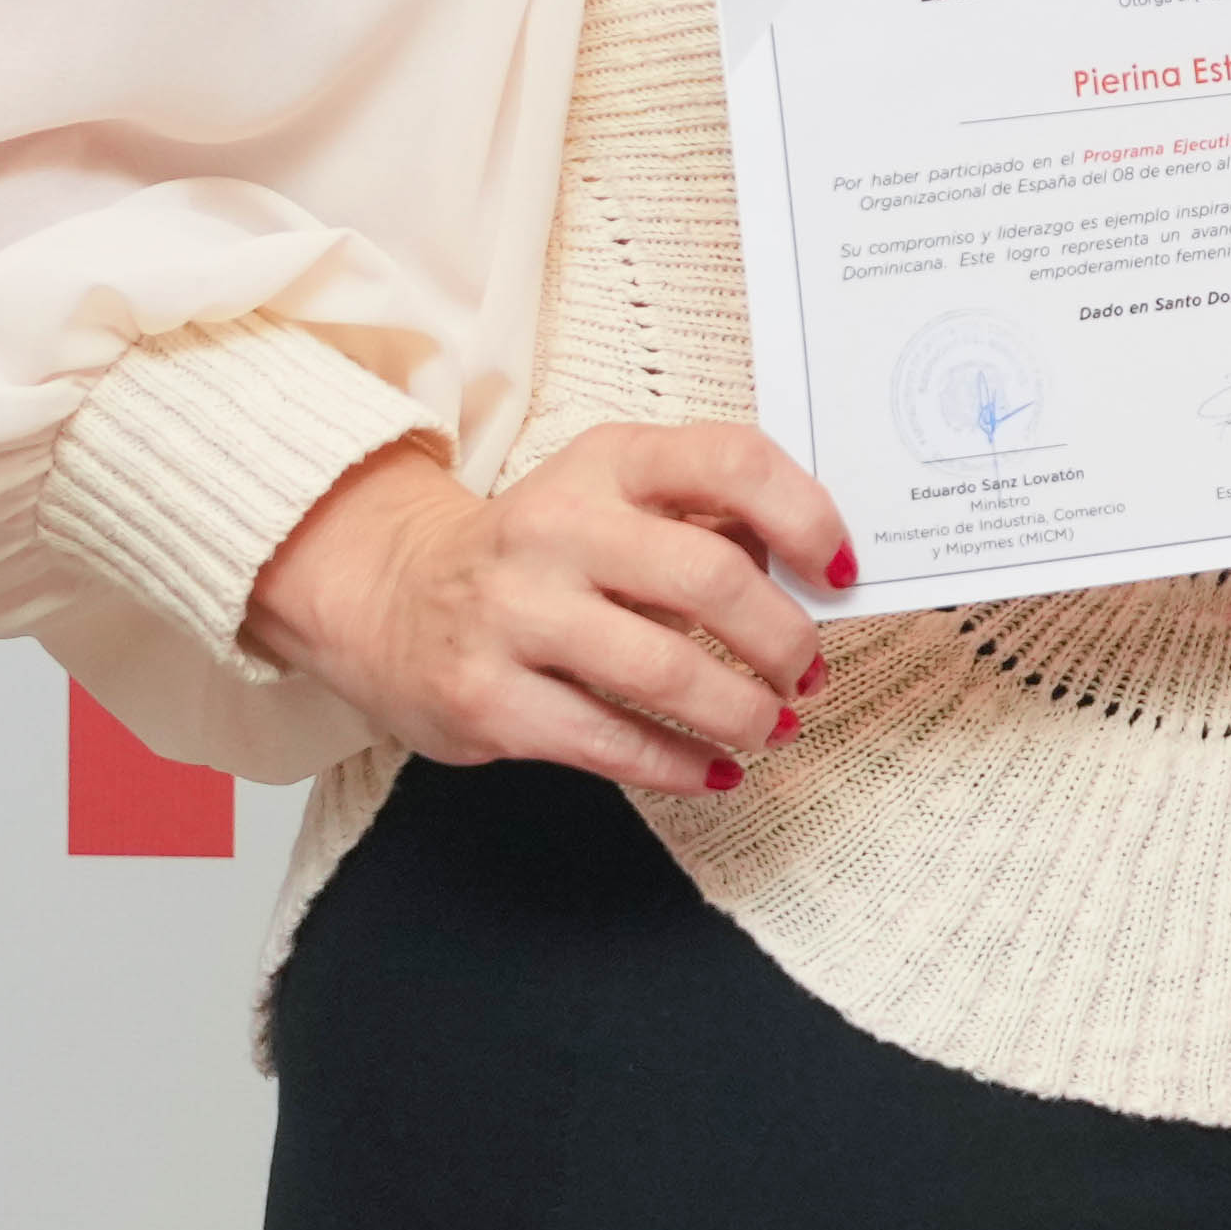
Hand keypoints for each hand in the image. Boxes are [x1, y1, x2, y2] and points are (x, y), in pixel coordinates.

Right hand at [242, 415, 842, 793]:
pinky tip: (718, 769)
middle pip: (711, 578)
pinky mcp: (488, 697)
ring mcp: (514, 615)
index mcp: (606, 464)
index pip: (730, 460)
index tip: (839, 570)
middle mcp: (556, 529)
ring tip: (773, 725)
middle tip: (808, 671)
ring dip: (744, 711)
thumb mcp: (613, 498)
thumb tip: (811, 575)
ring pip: (667, 672)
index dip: (806, 516)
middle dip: (785, 639)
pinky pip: (613, 743)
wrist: (391, 595)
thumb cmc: (539, 553)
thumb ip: (705, 519)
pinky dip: (684, 765)